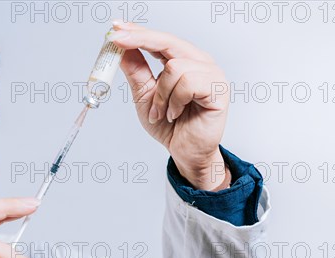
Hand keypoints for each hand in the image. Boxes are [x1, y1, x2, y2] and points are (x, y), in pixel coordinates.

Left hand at [111, 21, 230, 190]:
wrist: (185, 152)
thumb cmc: (170, 126)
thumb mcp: (145, 95)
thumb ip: (136, 71)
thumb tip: (121, 49)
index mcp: (184, 60)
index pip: (160, 40)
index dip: (138, 32)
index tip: (116, 28)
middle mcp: (200, 62)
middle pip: (168, 41)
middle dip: (140, 40)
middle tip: (118, 41)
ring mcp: (212, 74)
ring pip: (175, 67)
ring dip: (161, 94)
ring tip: (163, 112)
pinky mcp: (218, 90)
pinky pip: (188, 84)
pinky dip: (174, 102)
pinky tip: (176, 114)